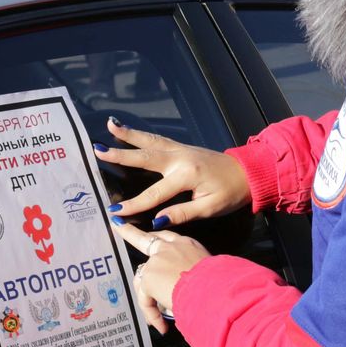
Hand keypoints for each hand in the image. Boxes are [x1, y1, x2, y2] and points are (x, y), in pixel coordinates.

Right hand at [94, 117, 250, 225]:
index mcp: (186, 174)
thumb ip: (183, 213)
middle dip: (120, 155)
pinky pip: (157, 139)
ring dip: (128, 134)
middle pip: (145, 157)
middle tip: (97, 150)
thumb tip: (157, 220)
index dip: (135, 205)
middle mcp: (179, 158)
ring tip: (110, 125)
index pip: (154, 194)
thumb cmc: (231, 193)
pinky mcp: (182, 147)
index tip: (115, 213)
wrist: (248, 172)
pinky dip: (141, 134)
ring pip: (150, 141)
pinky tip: (128, 130)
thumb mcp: (210, 207)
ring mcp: (180, 149)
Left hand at [112, 226, 209, 333]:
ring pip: (143, 278)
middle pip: (146, 239)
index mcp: (187, 245)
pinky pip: (146, 299)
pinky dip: (152, 313)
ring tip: (156, 318)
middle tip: (117, 225)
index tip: (151, 229)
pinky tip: (161, 325)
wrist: (213, 290)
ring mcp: (158, 260)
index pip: (168, 238)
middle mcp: (171, 248)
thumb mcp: (208, 272)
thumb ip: (194, 275)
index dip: (158, 237)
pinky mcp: (149, 276)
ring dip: (148, 298)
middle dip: (129, 232)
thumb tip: (189, 290)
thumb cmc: (218, 284)